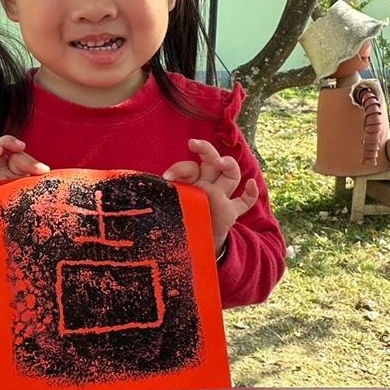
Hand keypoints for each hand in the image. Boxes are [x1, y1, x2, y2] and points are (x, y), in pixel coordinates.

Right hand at [0, 135, 48, 235]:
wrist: (19, 233)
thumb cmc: (27, 208)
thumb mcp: (33, 190)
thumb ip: (36, 178)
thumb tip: (44, 170)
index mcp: (11, 168)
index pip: (13, 152)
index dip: (19, 149)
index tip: (27, 152)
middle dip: (5, 143)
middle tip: (18, 147)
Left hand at [162, 138, 258, 254]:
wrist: (191, 245)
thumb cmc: (176, 221)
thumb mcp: (166, 208)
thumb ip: (160, 198)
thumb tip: (138, 192)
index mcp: (191, 181)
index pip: (189, 166)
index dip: (179, 168)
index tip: (166, 178)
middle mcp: (207, 185)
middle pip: (211, 160)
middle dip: (206, 149)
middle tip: (195, 145)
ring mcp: (221, 197)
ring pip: (231, 174)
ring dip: (228, 164)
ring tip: (222, 162)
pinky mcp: (231, 212)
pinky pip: (245, 201)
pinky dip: (251, 193)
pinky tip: (251, 185)